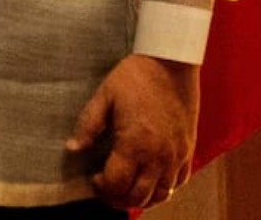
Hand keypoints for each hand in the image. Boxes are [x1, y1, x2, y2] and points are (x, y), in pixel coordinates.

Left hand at [67, 54, 198, 208]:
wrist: (170, 62)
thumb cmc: (135, 77)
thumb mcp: (104, 96)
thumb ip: (88, 125)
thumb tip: (72, 148)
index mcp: (134, 144)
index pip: (116, 184)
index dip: (101, 188)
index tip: (93, 179)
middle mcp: (158, 156)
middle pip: (138, 196)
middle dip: (118, 199)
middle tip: (106, 190)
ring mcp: (176, 155)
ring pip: (161, 195)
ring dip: (142, 197)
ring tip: (127, 189)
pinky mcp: (188, 150)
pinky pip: (179, 182)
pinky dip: (164, 189)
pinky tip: (151, 181)